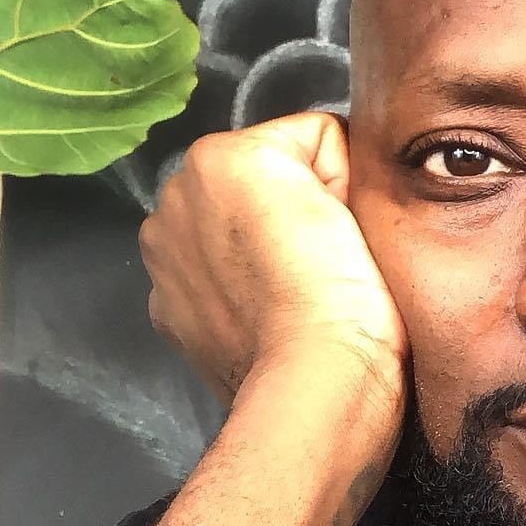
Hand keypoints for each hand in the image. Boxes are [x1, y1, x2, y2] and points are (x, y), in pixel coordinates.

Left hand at [139, 112, 407, 420]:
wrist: (320, 384)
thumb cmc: (350, 292)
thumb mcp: (363, 190)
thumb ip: (338, 157)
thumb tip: (336, 168)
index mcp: (223, 155)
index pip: (308, 142)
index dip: (341, 181)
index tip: (351, 225)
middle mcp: (175, 195)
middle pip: (255, 183)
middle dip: (285, 210)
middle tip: (325, 261)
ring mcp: (163, 258)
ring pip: (226, 231)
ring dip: (254, 250)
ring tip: (295, 294)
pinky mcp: (165, 312)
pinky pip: (209, 281)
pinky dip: (232, 294)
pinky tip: (264, 319)